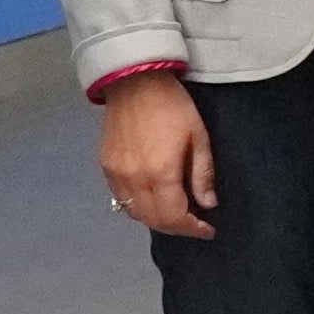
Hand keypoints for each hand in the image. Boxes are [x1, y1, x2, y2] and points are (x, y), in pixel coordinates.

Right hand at [97, 74, 216, 238]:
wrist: (135, 82)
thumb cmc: (174, 107)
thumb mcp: (198, 137)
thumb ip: (202, 174)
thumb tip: (208, 204)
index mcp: (160, 173)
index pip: (174, 216)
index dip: (192, 229)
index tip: (207, 230)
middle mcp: (133, 180)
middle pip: (153, 220)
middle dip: (176, 228)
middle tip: (194, 225)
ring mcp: (115, 174)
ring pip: (134, 213)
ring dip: (156, 220)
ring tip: (176, 215)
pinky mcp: (104, 166)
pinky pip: (120, 199)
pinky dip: (137, 208)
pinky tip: (153, 201)